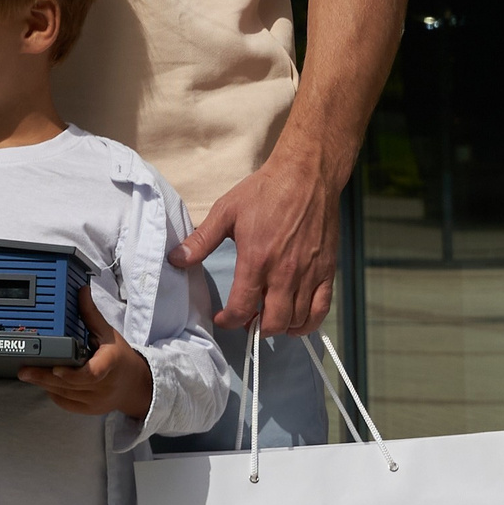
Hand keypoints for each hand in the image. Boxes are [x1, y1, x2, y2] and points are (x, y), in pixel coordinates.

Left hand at [18, 287, 154, 419]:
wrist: (135, 385)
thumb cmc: (120, 357)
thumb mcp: (108, 334)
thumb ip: (91, 315)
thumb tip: (81, 291)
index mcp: (110, 364)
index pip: (92, 373)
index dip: (72, 373)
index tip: (56, 368)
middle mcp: (104, 385)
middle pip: (70, 384)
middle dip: (44, 376)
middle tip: (24, 369)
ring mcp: (96, 400)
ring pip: (65, 394)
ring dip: (44, 384)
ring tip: (28, 373)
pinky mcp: (89, 409)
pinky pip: (65, 403)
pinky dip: (53, 392)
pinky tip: (43, 383)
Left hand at [168, 147, 338, 335]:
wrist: (307, 175)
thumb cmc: (266, 190)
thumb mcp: (226, 211)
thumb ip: (201, 240)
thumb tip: (176, 259)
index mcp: (256, 259)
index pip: (242, 308)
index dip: (229, 320)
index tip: (223, 318)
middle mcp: (285, 272)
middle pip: (272, 322)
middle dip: (255, 329)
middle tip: (247, 321)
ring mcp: (309, 273)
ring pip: (297, 320)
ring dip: (280, 328)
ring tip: (268, 320)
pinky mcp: (327, 270)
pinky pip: (321, 309)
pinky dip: (308, 322)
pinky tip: (296, 321)